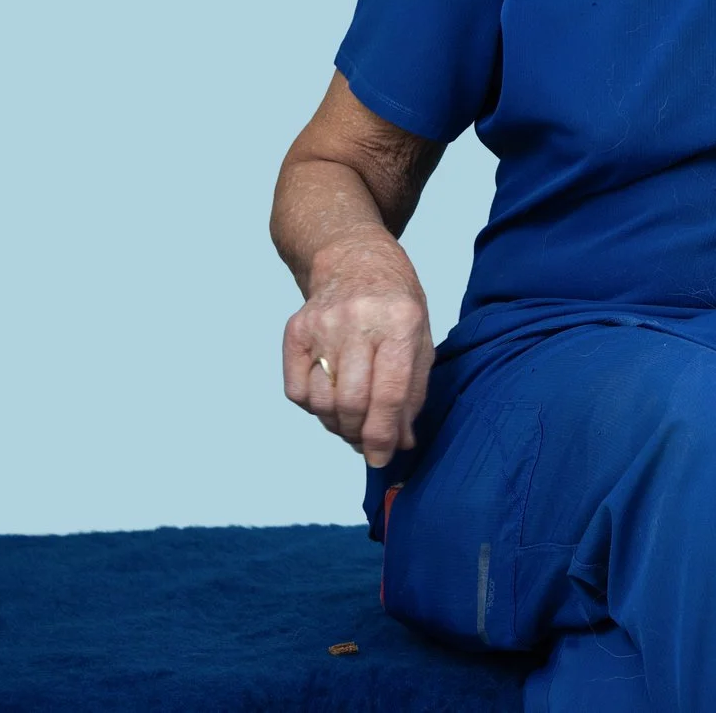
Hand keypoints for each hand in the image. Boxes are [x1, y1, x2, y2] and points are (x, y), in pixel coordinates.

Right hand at [281, 232, 433, 467]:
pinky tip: (331, 397)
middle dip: (360, 435)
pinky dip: (314, 407)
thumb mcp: (421, 337)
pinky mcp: (294, 330)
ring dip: (337, 425)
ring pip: (322, 402)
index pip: (389, 393)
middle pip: (351, 402)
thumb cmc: (395, 301)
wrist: (352, 257)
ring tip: (352, 420)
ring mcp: (321, 324)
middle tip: (368, 442)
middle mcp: (358, 321)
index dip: (384, 435)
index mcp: (400, 321)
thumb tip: (400, 442)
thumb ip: (413, 392)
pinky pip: (297, 392)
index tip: (383, 458)